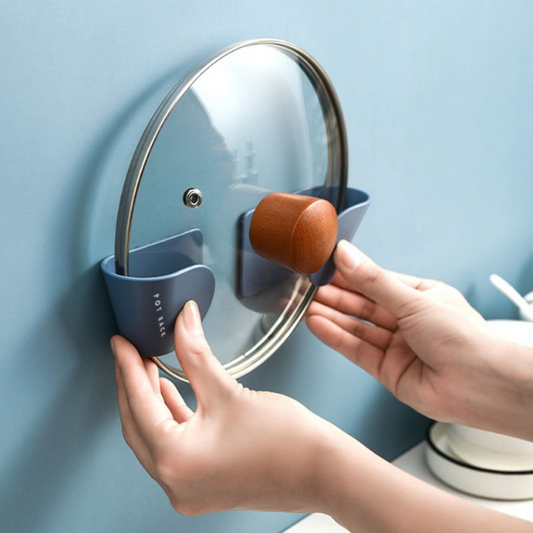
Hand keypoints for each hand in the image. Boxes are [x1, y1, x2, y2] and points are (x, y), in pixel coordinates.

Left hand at [112, 301, 335, 514]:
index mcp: (175, 460)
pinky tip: (170, 394)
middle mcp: (175, 483)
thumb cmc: (285, 441)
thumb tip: (182, 321)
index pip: (138, 403)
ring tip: (147, 367)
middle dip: (131, 384)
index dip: (127, 366)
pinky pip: (173, 448)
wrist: (323, 471)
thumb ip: (195, 353)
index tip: (121, 343)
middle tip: (130, 352)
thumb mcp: (228, 390)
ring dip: (149, 401)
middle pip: (138, 424)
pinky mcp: (204, 485)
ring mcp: (189, 489)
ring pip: (154, 437)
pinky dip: (169, 419)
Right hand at [306, 241, 532, 439]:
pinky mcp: (387, 370)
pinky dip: (336, 337)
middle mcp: (407, 321)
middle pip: (363, 305)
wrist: (481, 386)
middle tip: (309, 287)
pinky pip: (356, 349)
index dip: (349, 275)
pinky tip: (318, 324)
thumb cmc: (464, 340)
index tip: (324, 266)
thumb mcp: (413, 300)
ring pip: (357, 327)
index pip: (375, 281)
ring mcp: (396, 346)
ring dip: (331, 316)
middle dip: (336, 296)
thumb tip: (346, 255)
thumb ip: (374, 281)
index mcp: (419, 297)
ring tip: (306, 305)